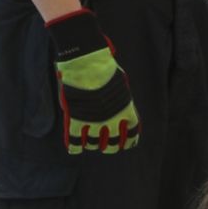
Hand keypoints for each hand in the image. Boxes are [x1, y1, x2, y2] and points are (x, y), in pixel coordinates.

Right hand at [47, 6, 139, 159]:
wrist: (87, 59)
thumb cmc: (103, 66)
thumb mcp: (119, 83)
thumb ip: (119, 98)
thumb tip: (118, 106)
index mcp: (126, 108)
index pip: (133, 130)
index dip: (130, 139)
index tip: (128, 144)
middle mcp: (112, 118)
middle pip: (114, 142)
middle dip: (112, 146)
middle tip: (108, 147)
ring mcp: (94, 120)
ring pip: (95, 143)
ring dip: (94, 145)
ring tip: (92, 145)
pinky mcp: (77, 118)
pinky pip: (76, 139)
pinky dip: (75, 146)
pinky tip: (74, 149)